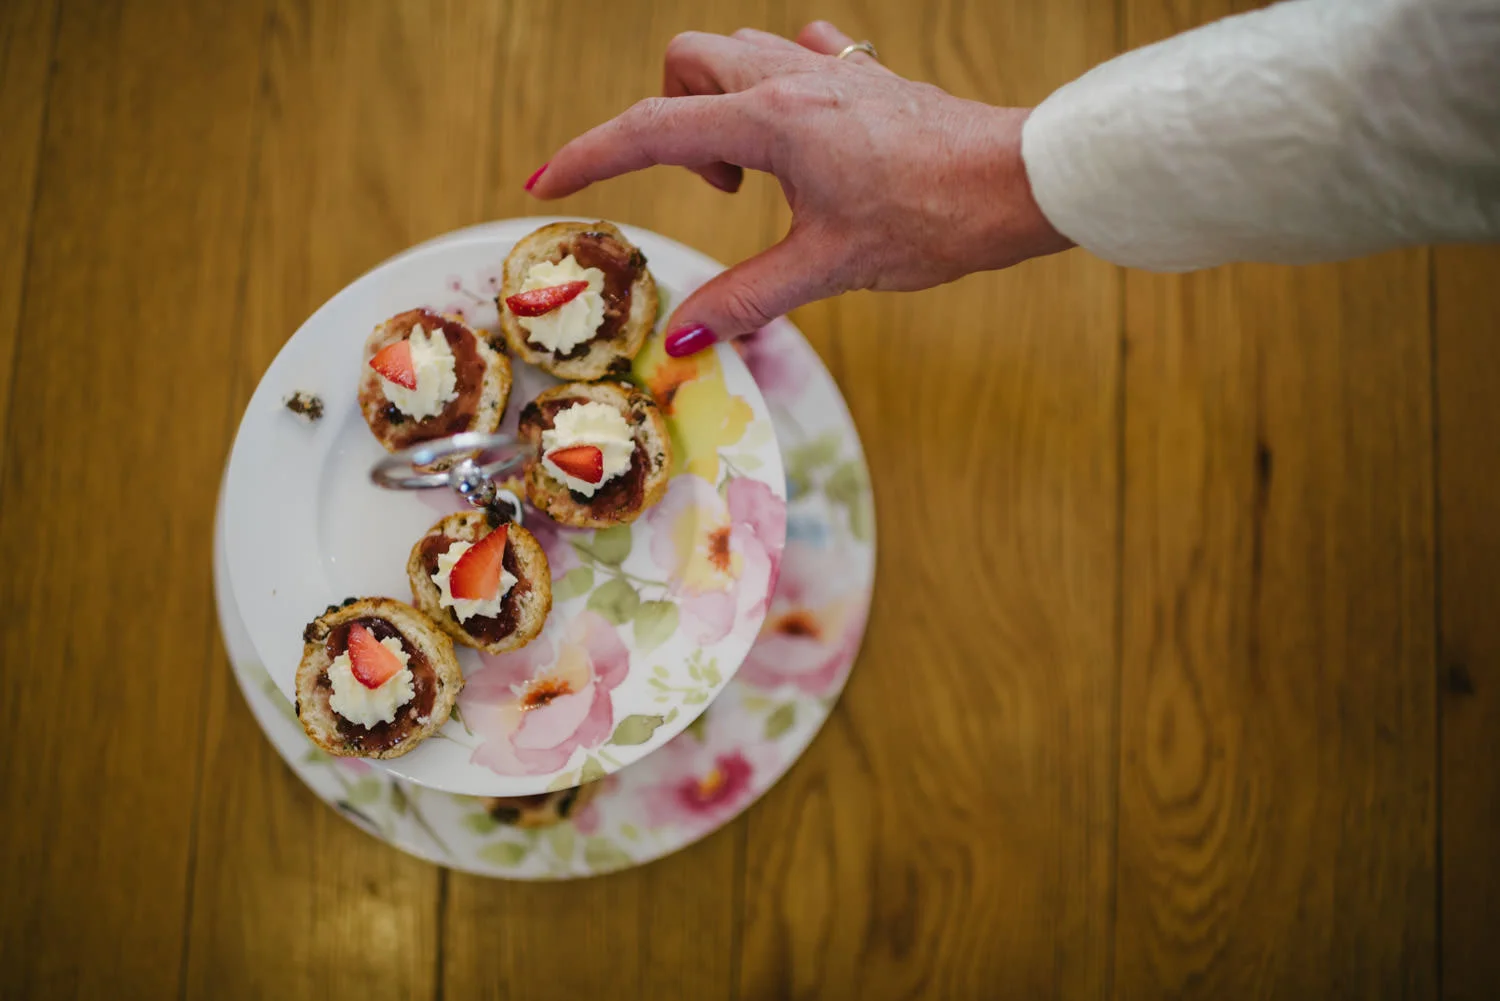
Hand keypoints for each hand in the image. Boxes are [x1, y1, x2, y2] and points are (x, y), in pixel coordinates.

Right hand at [527, 21, 1070, 355]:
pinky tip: (802, 134)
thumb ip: (750, 299)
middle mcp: (793, 79)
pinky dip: (776, 89)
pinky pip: (797, 54)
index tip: (546, 179)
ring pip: (737, 51)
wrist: (1021, 179)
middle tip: (713, 191)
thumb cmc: (935, 216)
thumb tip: (686, 339)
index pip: (653, 130)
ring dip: (719, 105)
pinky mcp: (865, 77)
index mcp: (772, 121)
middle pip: (686, 66)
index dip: (591, 157)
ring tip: (756, 176)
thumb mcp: (832, 266)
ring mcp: (831, 69)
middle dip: (669, 121)